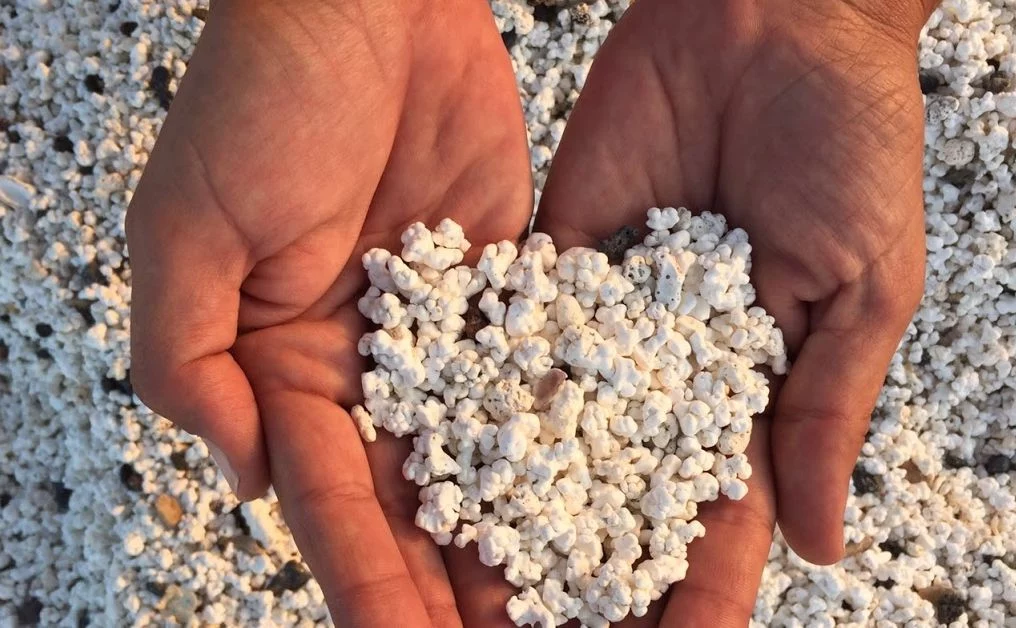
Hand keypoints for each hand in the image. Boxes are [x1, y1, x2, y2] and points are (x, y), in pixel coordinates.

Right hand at [127, 1, 533, 624]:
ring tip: (563, 606)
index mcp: (281, 369)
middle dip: (452, 585)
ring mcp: (442, 333)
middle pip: (414, 501)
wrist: (361, 8)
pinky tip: (599, 496)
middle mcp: (366, 366)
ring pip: (483, 455)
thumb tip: (246, 480)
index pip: (330, 502)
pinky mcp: (505, 287)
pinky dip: (563, 439)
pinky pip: (533, 376)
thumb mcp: (186, 234)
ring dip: (516, 534)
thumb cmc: (259, 98)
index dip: (370, 584)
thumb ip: (193, 365)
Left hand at [537, 0, 934, 623]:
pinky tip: (440, 457)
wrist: (771, 20)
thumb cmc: (848, 144)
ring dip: (517, 502)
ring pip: (553, 425)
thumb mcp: (861, 288)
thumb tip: (814, 544)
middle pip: (618, 486)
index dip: (691, 586)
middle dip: (585, 562)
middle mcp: (665, 365)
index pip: (717, 511)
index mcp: (750, 385)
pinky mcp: (553, 257)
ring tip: (475, 577)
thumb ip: (822, 411)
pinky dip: (478, 392)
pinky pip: (512, 332)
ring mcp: (604, 315)